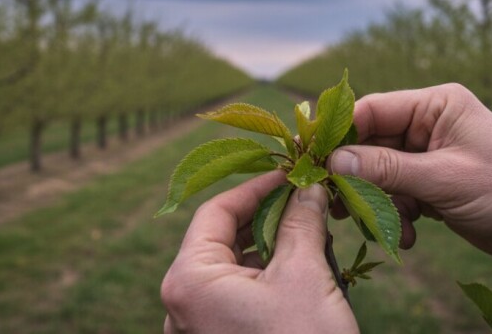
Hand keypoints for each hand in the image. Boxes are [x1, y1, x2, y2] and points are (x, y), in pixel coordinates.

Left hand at [161, 171, 358, 332]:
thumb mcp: (305, 274)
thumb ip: (301, 221)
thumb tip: (308, 188)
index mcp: (187, 281)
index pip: (214, 211)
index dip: (256, 187)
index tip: (290, 174)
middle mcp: (181, 305)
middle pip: (221, 238)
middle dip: (266, 216)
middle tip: (305, 198)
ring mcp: (197, 329)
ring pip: (231, 267)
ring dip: (269, 245)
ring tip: (310, 231)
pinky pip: (236, 296)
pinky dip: (265, 276)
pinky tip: (302, 266)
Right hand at [327, 83, 491, 292]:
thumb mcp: (444, 179)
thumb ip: (387, 169)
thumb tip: (334, 160)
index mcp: (437, 105)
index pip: (373, 109)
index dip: (341, 133)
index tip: (315, 160)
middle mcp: (430, 124)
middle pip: (371, 145)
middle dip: (360, 178)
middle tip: (343, 206)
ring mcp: (430, 154)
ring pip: (380, 174)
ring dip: (380, 204)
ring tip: (389, 228)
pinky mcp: (432, 182)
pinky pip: (397, 194)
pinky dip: (396, 215)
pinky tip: (409, 235)